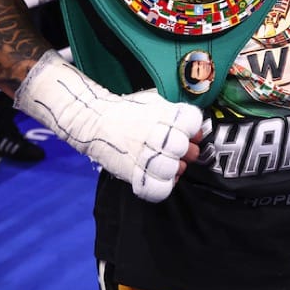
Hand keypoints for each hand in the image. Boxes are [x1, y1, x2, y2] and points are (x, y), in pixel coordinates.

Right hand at [14, 50, 203, 201]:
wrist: (94, 121)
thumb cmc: (127, 110)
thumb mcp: (153, 101)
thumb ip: (175, 113)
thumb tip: (196, 129)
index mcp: (164, 115)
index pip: (193, 125)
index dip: (193, 130)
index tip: (186, 132)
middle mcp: (158, 135)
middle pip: (186, 149)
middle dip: (184, 151)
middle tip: (173, 150)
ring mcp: (145, 155)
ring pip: (175, 170)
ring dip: (174, 169)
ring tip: (165, 164)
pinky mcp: (133, 173)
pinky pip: (159, 188)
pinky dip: (163, 186)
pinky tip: (159, 178)